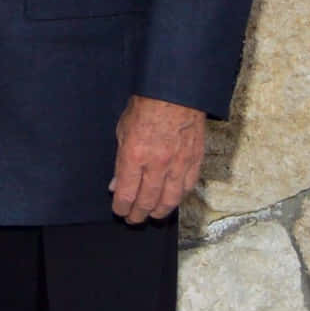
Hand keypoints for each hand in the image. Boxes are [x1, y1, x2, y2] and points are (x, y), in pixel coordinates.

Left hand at [110, 96, 205, 222]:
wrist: (175, 91)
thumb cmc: (146, 105)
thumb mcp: (122, 130)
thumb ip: (119, 161)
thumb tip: (115, 184)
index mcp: (134, 156)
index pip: (126, 194)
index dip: (121, 207)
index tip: (119, 210)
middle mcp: (157, 164)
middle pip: (147, 201)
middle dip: (138, 215)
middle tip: (133, 219)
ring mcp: (178, 164)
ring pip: (169, 199)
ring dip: (159, 211)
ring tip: (152, 215)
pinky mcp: (194, 160)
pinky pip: (187, 187)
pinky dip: (179, 197)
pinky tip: (172, 200)